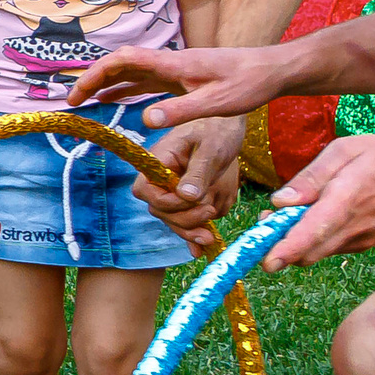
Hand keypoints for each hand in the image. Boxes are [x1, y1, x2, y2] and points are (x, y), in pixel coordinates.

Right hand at [69, 45, 286, 125]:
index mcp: (172, 64)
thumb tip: (145, 120)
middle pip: (119, 64)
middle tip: (72, 102)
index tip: (78, 94)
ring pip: (130, 72)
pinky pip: (143, 80)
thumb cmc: (250, 83)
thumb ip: (181, 111)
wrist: (273, 70)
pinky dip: (124, 89)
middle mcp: (168, 62)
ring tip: (84, 102)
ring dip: (105, 84)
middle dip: (92, 80)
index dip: (95, 74)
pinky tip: (115, 101)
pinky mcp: (181, 77)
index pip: (122, 61)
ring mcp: (174, 69)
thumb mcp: (217, 103)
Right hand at [128, 115, 242, 253]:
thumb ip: (198, 173)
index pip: (145, 191)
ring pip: (174, 220)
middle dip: (184, 218)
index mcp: (157, 162)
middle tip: (209, 210)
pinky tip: (201, 249)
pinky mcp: (188, 199)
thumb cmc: (217, 129)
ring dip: (192, 229)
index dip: (166, 202)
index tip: (192, 199)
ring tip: (211, 234)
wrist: (229, 125)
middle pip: (160, 211)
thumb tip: (186, 196)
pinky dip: (193, 236)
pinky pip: (187, 221)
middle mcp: (161, 179)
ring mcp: (174, 190)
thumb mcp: (211, 149)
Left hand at [262, 135, 374, 269]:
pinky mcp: (366, 245)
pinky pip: (331, 248)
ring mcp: (362, 240)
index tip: (267, 261)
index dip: (289, 248)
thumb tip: (279, 201)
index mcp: (347, 198)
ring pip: (318, 252)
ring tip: (292, 213)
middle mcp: (355, 227)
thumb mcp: (347, 149)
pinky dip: (315, 239)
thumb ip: (312, 176)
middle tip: (268, 220)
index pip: (314, 230)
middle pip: (308, 251)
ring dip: (296, 241)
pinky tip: (316, 217)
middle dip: (279, 244)